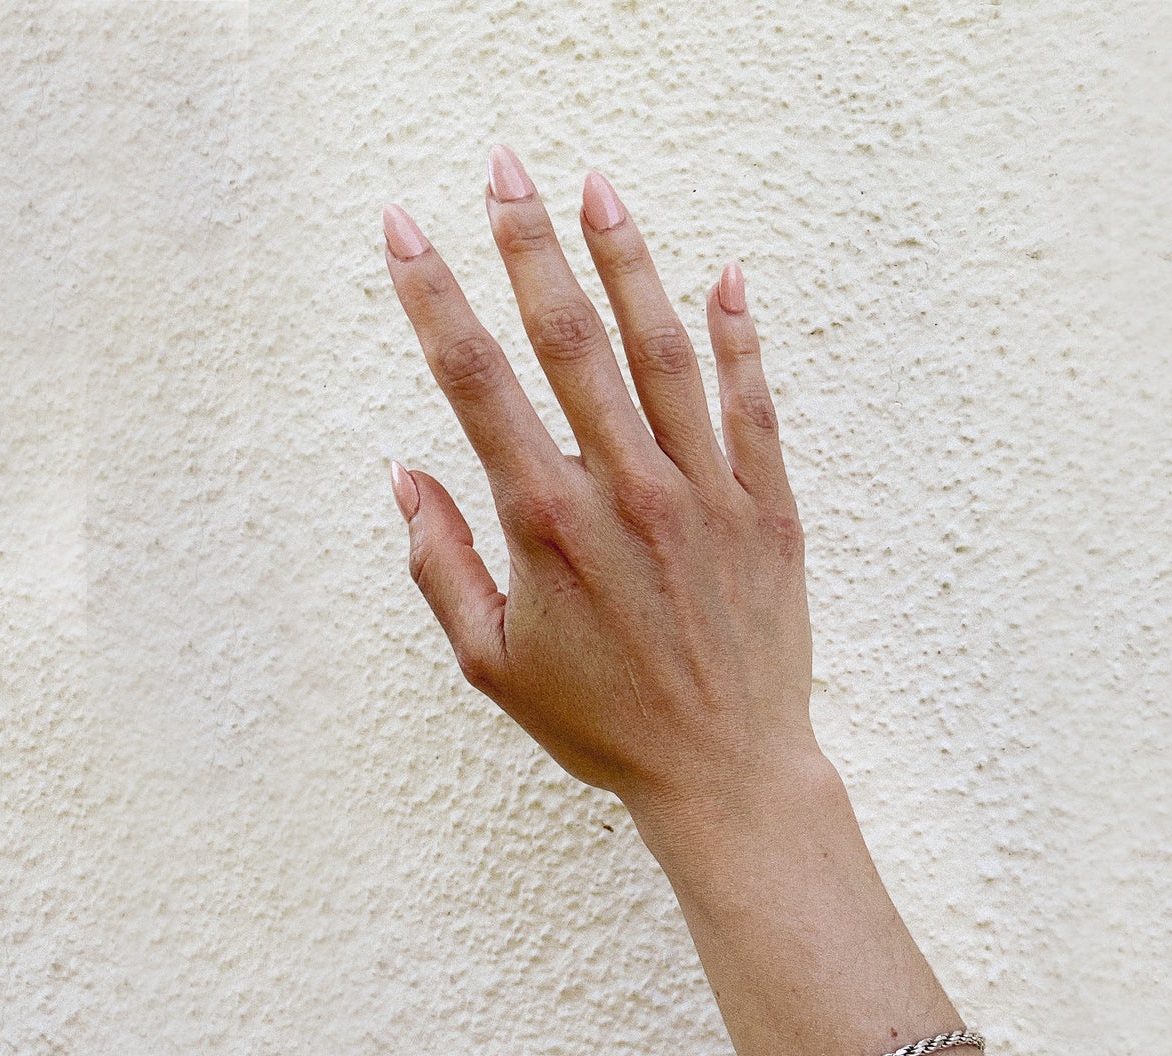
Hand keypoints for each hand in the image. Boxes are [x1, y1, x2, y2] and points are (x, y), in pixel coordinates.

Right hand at [382, 146, 819, 820]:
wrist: (725, 769)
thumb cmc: (605, 725)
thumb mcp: (494, 664)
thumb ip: (440, 568)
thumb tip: (405, 480)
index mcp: (548, 525)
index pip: (477, 385)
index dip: (432, 299)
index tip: (403, 232)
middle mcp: (627, 492)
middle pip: (570, 342)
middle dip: (528, 245)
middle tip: (504, 169)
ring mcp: (705, 494)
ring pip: (663, 353)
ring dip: (627, 264)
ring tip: (599, 191)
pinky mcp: (768, 510)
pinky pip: (754, 406)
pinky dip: (740, 339)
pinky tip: (726, 279)